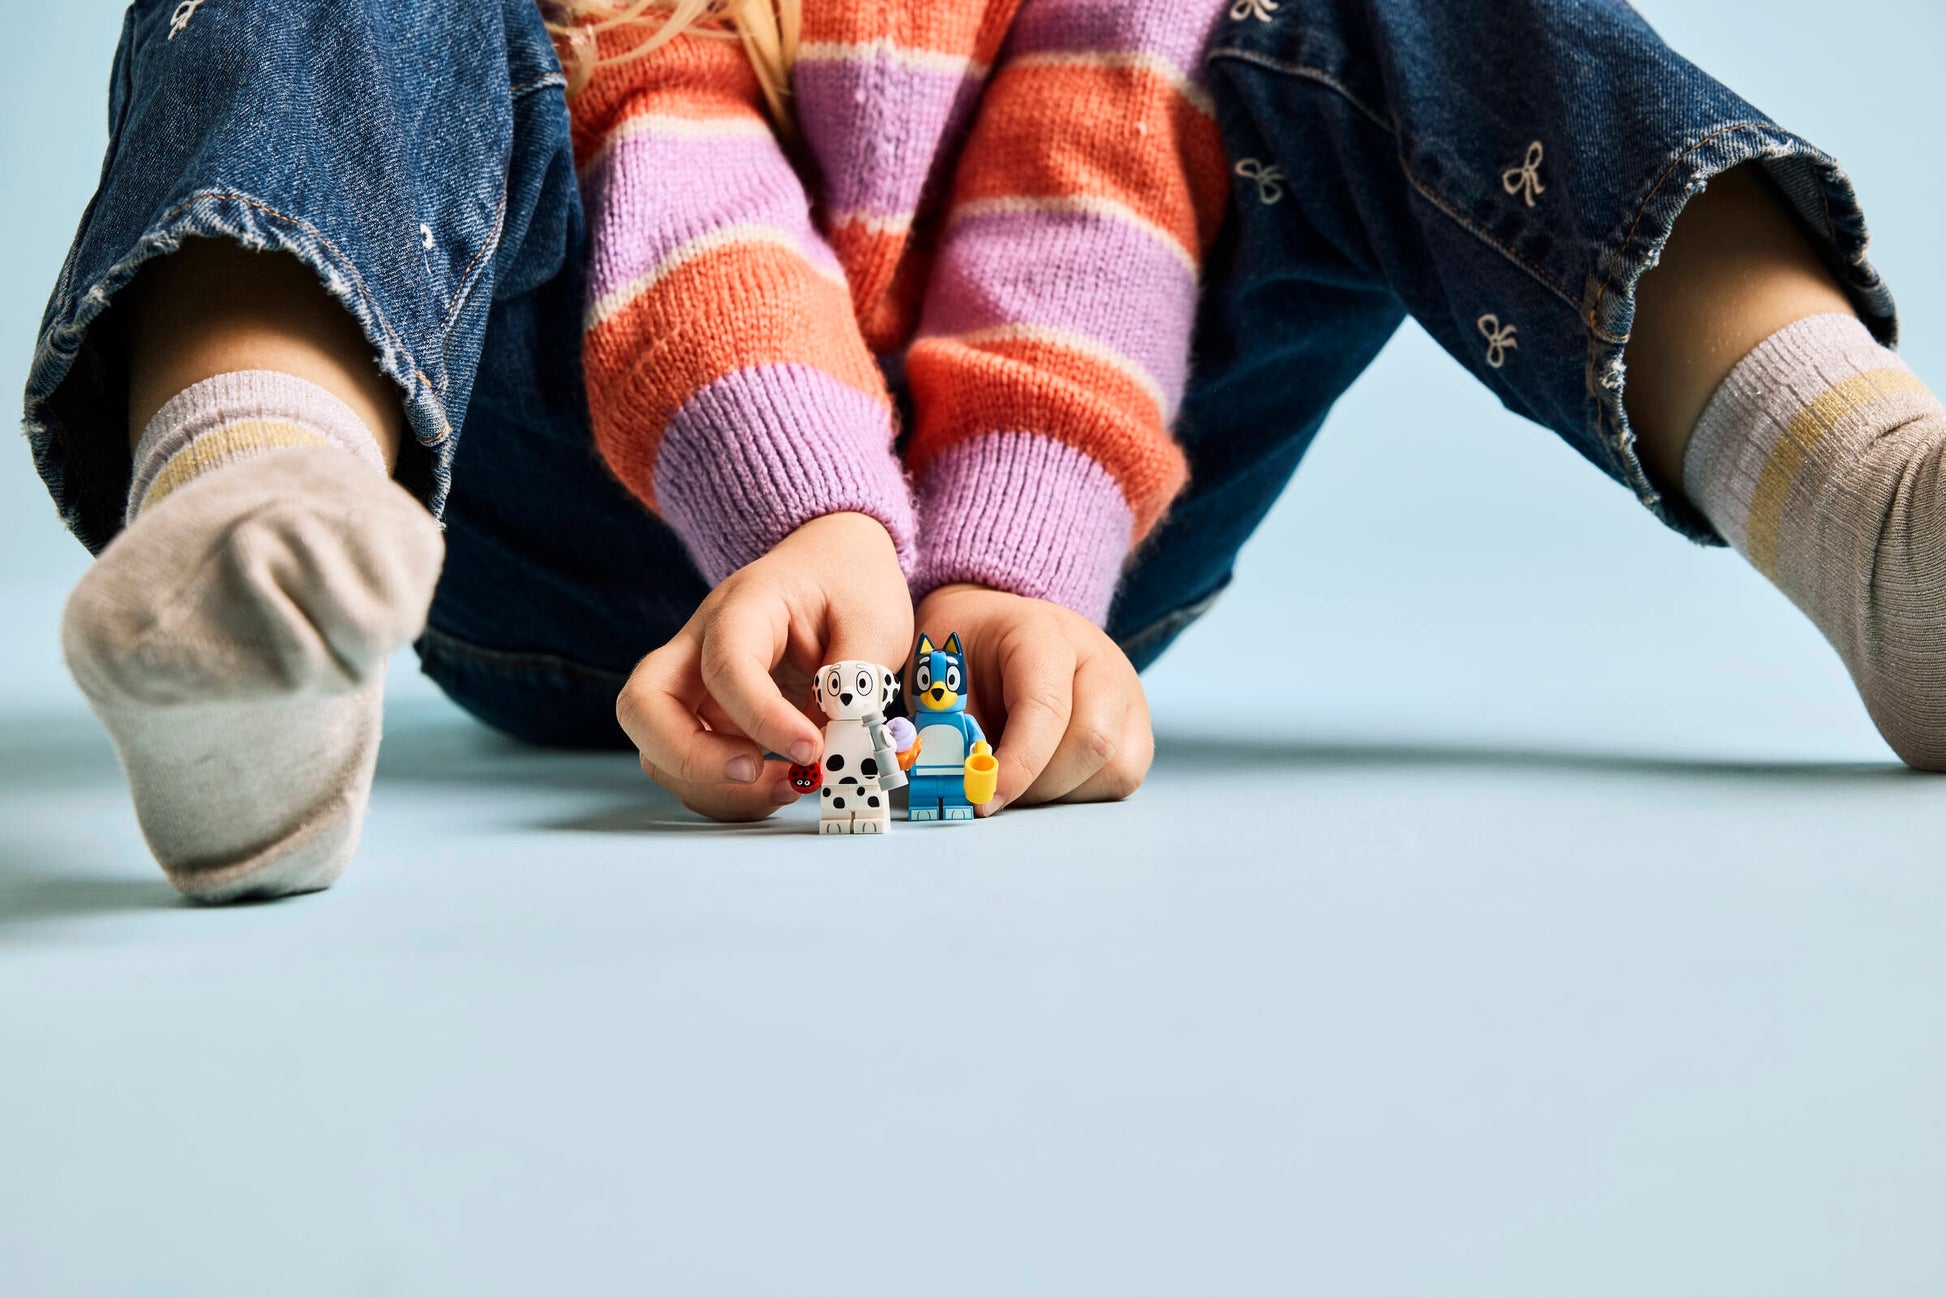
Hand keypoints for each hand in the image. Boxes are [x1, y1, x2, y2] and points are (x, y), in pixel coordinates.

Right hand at [617, 513, 912, 820]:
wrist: (833, 565)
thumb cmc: (848, 586)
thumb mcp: (874, 622)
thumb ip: (858, 686)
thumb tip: (842, 749)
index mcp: (743, 605)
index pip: (724, 663)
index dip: (760, 717)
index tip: (810, 749)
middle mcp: (699, 645)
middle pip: (643, 705)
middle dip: (689, 757)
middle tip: (755, 772)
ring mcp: (695, 686)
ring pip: (658, 749)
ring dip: (715, 788)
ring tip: (791, 787)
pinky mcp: (707, 721)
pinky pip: (693, 769)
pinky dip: (729, 795)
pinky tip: (781, 786)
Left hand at [913, 583, 1152, 813]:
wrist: (997, 630)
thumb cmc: (967, 655)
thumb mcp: (941, 679)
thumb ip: (953, 732)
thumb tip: (966, 788)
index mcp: (1045, 633)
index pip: (1047, 707)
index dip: (1018, 763)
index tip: (983, 798)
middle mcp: (1101, 660)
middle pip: (1093, 741)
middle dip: (1039, 783)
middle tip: (996, 787)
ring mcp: (1127, 693)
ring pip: (1115, 767)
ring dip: (1060, 792)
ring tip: (1020, 778)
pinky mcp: (1136, 727)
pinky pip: (1122, 777)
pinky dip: (1079, 792)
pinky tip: (1046, 776)